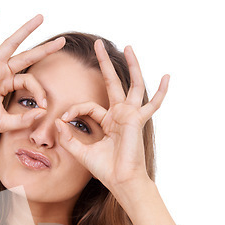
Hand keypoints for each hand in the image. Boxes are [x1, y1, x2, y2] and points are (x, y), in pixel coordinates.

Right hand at [0, 9, 64, 138]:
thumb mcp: (5, 122)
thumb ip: (24, 119)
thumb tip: (43, 112)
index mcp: (7, 85)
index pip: (30, 81)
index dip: (39, 92)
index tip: (43, 107)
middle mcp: (0, 73)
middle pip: (27, 56)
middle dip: (45, 49)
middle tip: (62, 42)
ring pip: (11, 44)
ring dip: (26, 30)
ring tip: (40, 19)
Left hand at [54, 40, 168, 191]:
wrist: (120, 181)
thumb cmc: (105, 169)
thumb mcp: (81, 152)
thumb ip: (69, 138)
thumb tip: (57, 121)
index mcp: (108, 122)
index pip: (89, 106)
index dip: (74, 109)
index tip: (64, 119)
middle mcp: (121, 115)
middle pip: (113, 83)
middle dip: (104, 64)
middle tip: (97, 44)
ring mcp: (131, 116)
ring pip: (133, 85)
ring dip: (131, 66)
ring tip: (128, 47)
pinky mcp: (137, 120)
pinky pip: (153, 104)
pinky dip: (161, 92)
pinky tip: (167, 77)